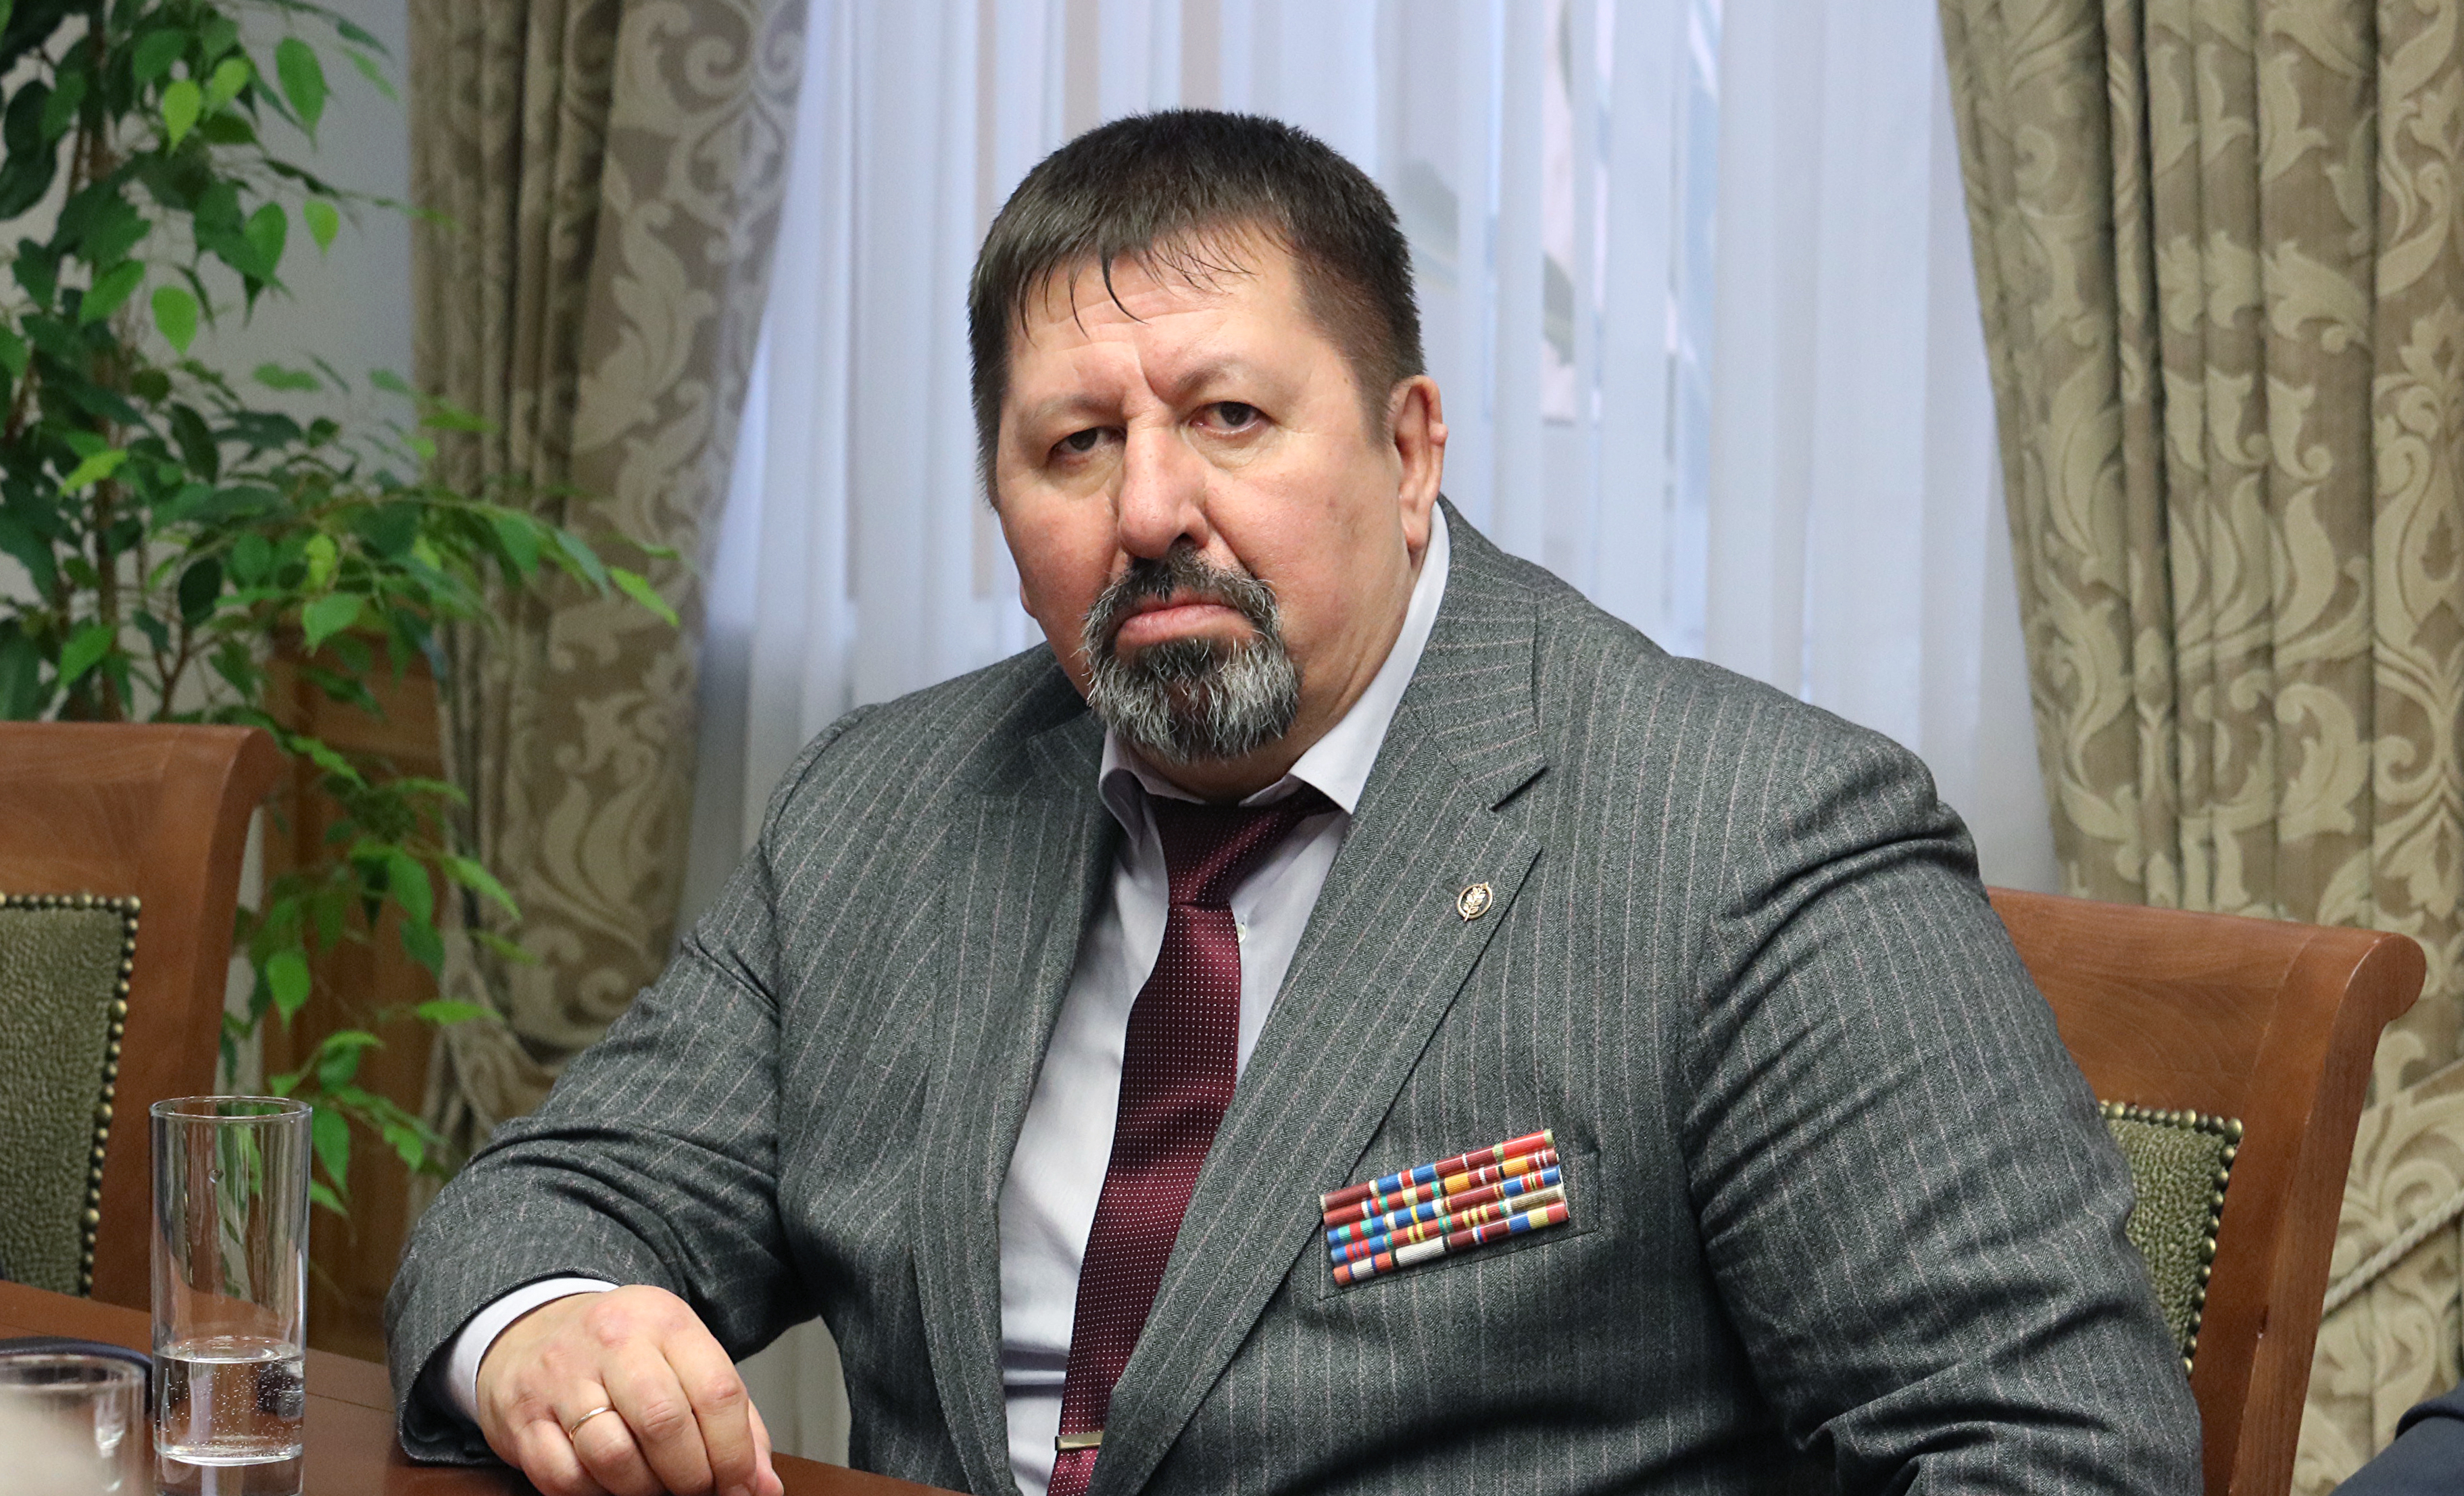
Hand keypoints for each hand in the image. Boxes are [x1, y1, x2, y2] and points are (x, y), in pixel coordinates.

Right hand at [474, 1284, 784, 1495]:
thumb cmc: (626, 1353)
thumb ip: (735, 1420)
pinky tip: (610, 1485)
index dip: (736, 1453)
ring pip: (612, 1455)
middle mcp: (612, 1341)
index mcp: (665, 1321)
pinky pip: (563, 1476)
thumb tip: (763, 1487)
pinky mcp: (524, 1417)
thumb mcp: (686, 1358)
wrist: (534, 1327)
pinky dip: (595, 1494)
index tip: (742, 1486)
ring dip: (644, 1490)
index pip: (716, 1391)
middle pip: (663, 1422)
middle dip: (692, 1476)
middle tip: (700, 1491)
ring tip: (657, 1488)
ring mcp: (561, 1378)